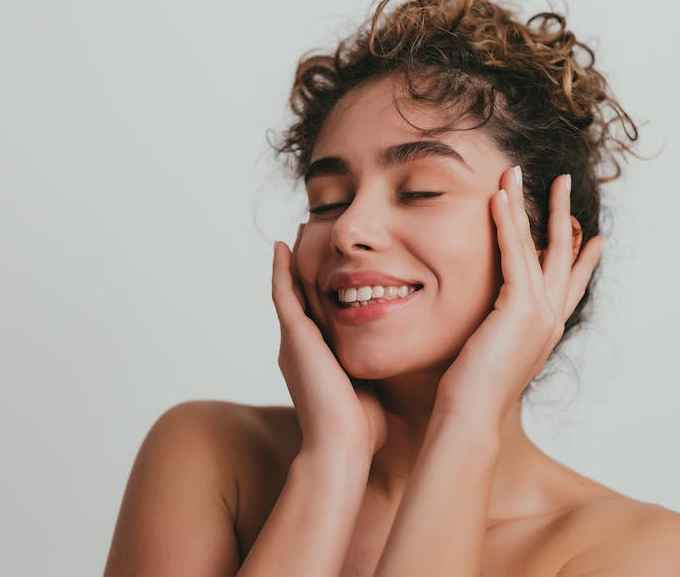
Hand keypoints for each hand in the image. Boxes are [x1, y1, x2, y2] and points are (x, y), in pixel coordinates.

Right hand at [271, 224, 386, 458]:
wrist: (343, 448)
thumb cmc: (361, 429)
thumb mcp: (370, 389)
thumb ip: (376, 371)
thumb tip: (398, 365)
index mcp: (318, 358)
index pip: (318, 313)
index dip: (322, 287)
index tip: (332, 263)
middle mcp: (300, 347)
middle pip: (301, 296)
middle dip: (306, 267)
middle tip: (309, 235)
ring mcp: (294, 342)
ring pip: (290, 290)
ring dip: (293, 261)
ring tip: (297, 231)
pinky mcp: (294, 339)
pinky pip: (283, 296)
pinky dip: (281, 271)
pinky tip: (283, 247)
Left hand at [434, 167, 602, 425]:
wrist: (472, 416)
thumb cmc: (473, 393)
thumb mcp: (495, 354)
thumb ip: (501, 332)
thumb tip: (492, 323)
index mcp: (547, 331)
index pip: (571, 284)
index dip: (584, 258)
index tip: (595, 237)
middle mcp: (551, 319)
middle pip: (565, 255)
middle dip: (563, 215)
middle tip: (561, 183)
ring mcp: (541, 313)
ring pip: (540, 246)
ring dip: (529, 205)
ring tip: (518, 172)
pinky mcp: (519, 308)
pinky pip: (515, 253)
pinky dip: (508, 222)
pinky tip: (499, 197)